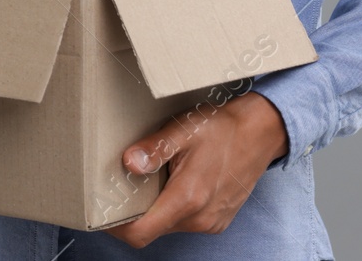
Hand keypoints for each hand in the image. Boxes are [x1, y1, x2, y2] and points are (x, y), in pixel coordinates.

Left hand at [103, 91, 288, 247]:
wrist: (259, 132)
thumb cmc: (221, 128)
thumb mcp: (182, 130)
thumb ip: (154, 149)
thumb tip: (128, 163)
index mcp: (187, 198)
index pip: (141, 233)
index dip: (116, 227)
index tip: (102, 211)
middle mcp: (200, 218)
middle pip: (151, 230)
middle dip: (132, 214)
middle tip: (118, 188)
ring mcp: (210, 222)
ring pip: (168, 226)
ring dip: (153, 210)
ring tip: (147, 180)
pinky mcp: (217, 220)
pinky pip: (185, 223)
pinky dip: (171, 208)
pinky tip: (171, 183)